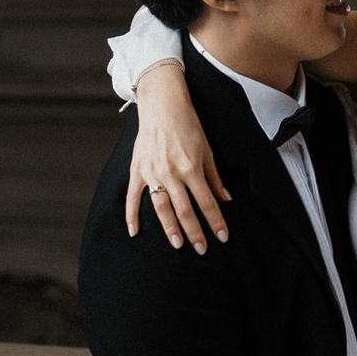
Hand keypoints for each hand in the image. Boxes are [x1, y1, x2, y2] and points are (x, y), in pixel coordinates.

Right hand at [126, 62, 228, 249]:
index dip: (216, 221)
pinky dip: (132, 215)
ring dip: (169, 228)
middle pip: (185, 210)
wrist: (162, 105)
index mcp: (191, 167)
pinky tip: (134, 232)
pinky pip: (133, 197)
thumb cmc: (188, 124)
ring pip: (161, 208)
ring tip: (177, 245)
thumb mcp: (207, 149)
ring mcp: (152, 172)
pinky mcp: (137, 170)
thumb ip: (214, 177)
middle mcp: (171, 173)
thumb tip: (225, 199)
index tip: (222, 237)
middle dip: (195, 232)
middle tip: (201, 250)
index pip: (207, 202)